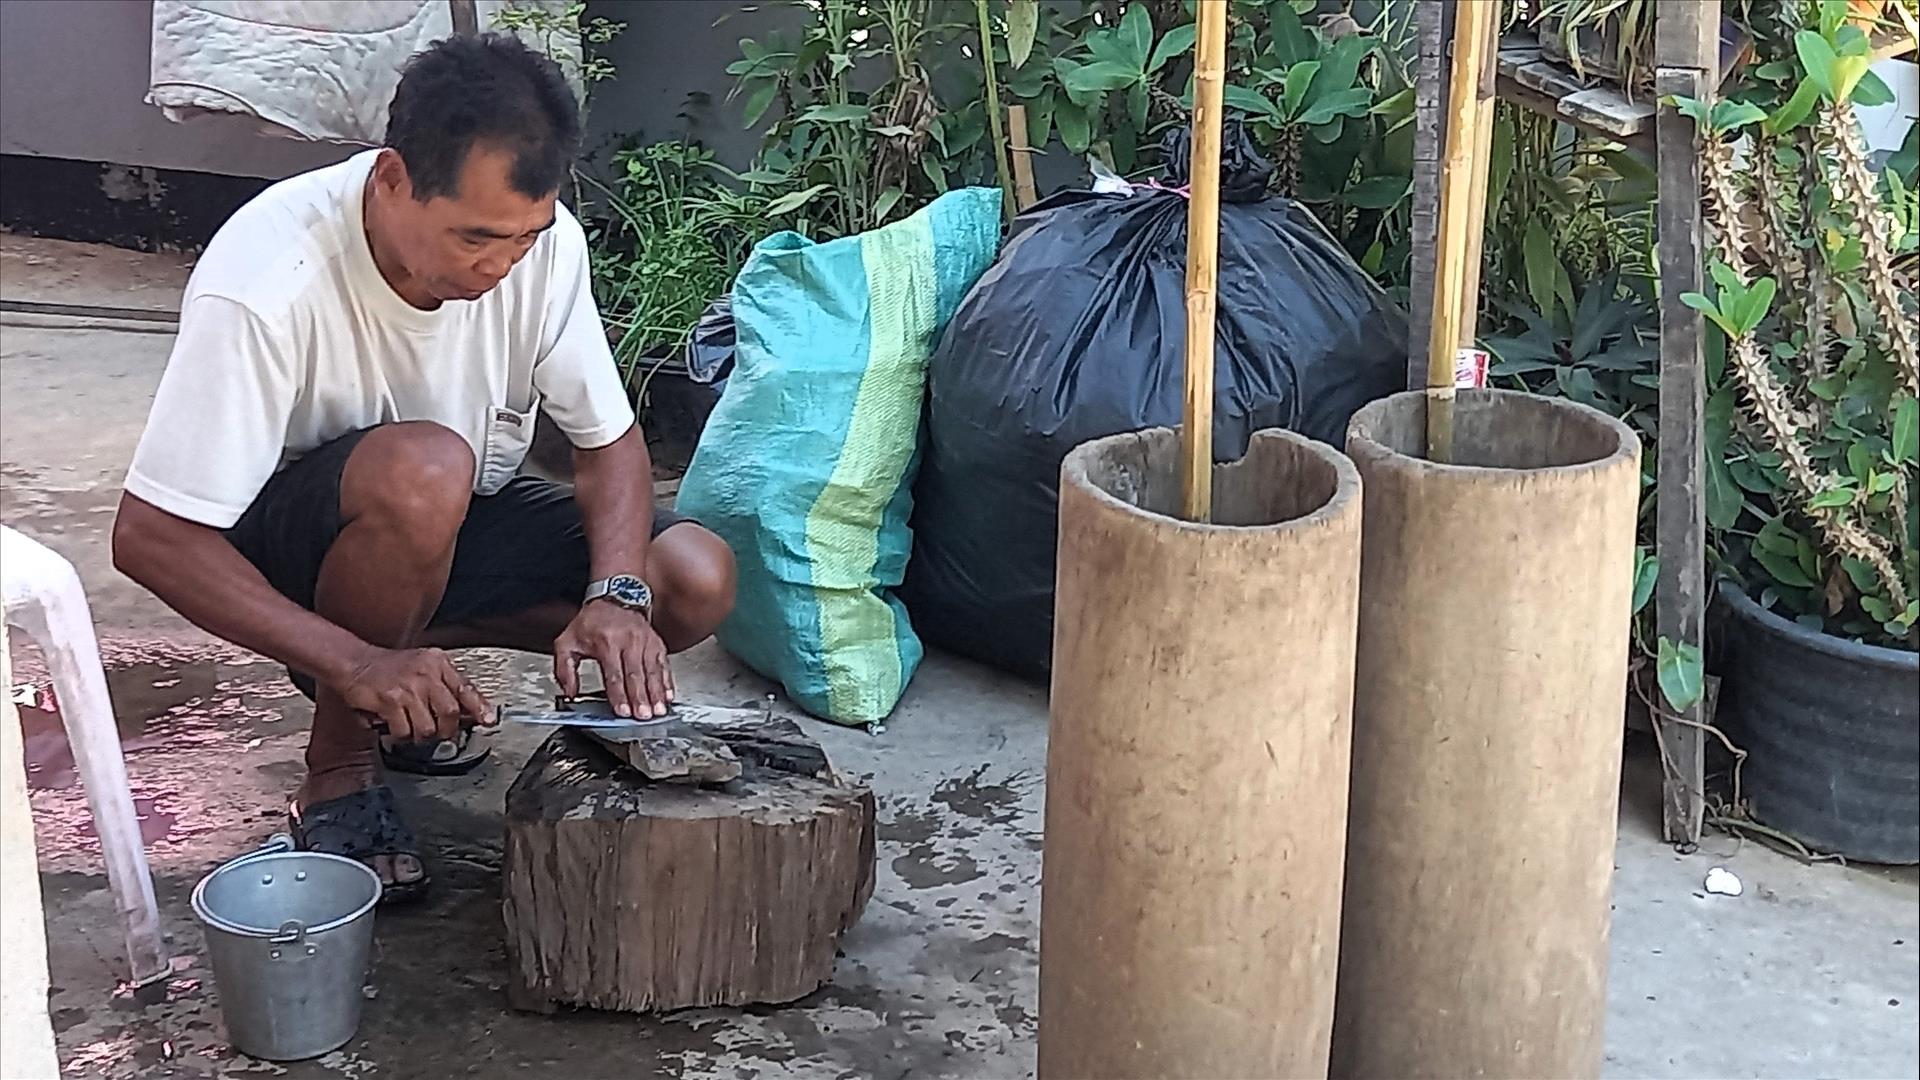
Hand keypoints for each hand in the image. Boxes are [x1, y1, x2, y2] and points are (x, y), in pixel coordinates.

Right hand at [338, 646, 491, 742]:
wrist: (354, 662)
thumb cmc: (390, 668)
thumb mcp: (424, 666)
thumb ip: (445, 685)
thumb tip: (467, 711)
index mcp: (437, 663)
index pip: (466, 688)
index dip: (479, 708)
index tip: (488, 721)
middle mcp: (426, 674)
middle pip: (450, 713)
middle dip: (446, 730)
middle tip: (438, 732)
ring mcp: (408, 688)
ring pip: (428, 727)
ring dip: (420, 734)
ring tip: (412, 726)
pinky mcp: (390, 702)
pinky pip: (404, 731)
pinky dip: (400, 735)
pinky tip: (395, 725)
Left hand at [554, 599, 673, 717]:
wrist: (615, 596)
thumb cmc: (592, 622)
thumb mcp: (567, 642)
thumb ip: (564, 670)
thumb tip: (570, 693)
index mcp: (605, 642)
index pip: (613, 674)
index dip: (619, 694)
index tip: (622, 710)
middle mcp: (628, 641)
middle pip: (635, 675)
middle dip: (640, 698)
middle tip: (644, 716)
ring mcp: (645, 642)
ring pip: (652, 671)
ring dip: (656, 693)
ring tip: (658, 710)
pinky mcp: (656, 643)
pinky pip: (663, 664)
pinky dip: (667, 681)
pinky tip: (668, 695)